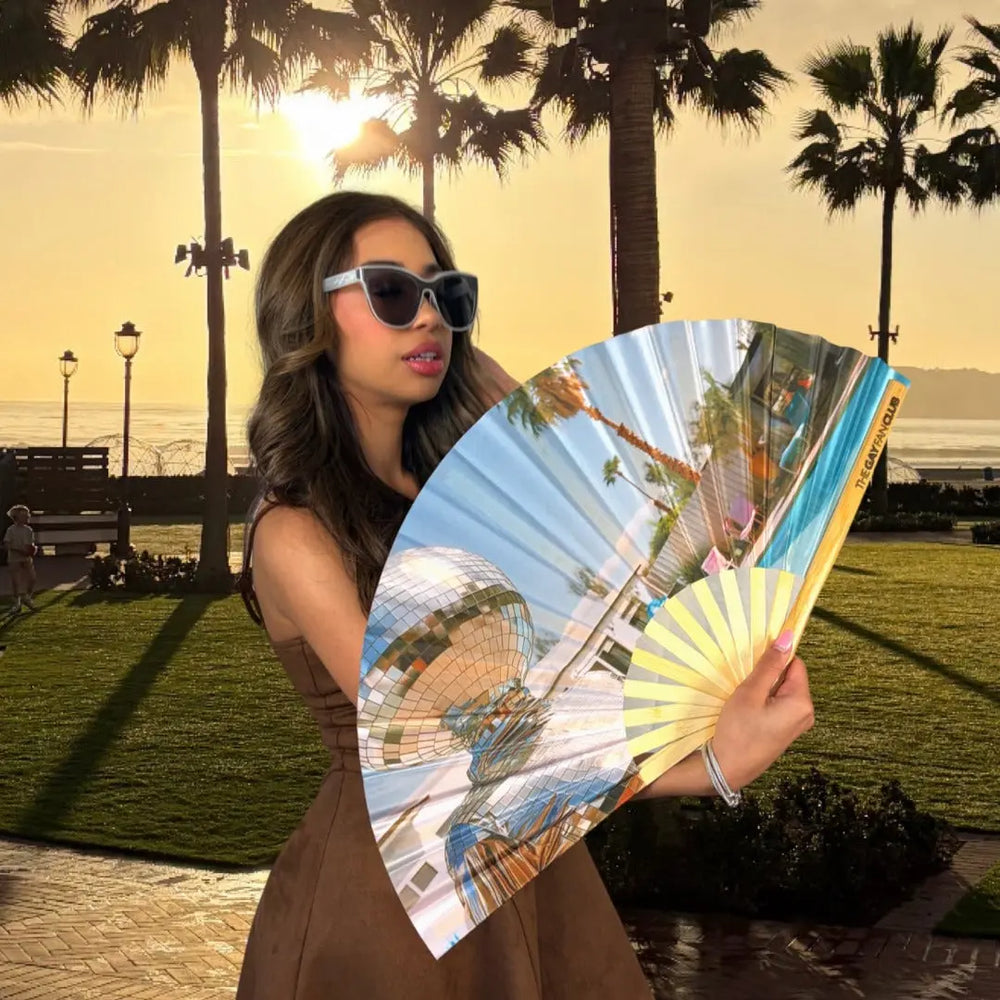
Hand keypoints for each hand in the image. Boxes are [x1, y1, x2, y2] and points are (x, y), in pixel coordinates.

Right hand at [710, 630, 814, 791]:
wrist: (727, 769)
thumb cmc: (737, 732)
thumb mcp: (750, 693)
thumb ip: (769, 665)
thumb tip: (787, 637)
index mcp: (801, 703)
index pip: (795, 664)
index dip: (775, 660)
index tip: (754, 665)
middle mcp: (806, 714)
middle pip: (789, 678)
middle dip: (768, 677)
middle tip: (747, 688)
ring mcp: (797, 725)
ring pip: (782, 691)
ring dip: (764, 690)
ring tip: (746, 702)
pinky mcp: (786, 731)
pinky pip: (779, 705)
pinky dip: (764, 702)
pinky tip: (748, 713)